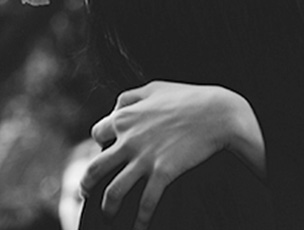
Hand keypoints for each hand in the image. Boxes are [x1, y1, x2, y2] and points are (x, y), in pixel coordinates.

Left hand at [80, 81, 261, 229]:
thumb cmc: (188, 97)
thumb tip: (116, 107)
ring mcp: (144, 159)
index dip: (100, 143)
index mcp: (123, 118)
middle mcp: (127, 140)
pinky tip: (138, 227)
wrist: (218, 113)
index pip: (98, 134)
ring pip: (114, 190)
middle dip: (87, 183)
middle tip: (85, 193)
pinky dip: (140, 219)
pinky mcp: (163, 173)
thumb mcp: (153, 88)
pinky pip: (146, 202)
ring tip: (107, 215)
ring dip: (107, 206)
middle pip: (96, 167)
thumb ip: (130, 97)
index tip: (106, 151)